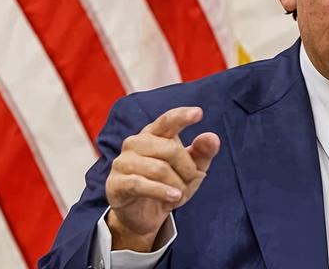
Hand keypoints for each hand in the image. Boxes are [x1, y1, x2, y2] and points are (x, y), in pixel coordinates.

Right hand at [104, 106, 219, 250]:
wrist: (142, 215)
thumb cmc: (168, 184)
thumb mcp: (191, 170)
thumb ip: (202, 153)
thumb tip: (212, 137)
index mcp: (154, 134)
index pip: (167, 121)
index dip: (182, 116)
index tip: (198, 113)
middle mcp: (135, 143)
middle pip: (170, 149)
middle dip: (187, 168)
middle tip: (192, 180)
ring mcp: (123, 162)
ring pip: (158, 169)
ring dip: (177, 184)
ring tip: (180, 193)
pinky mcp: (116, 183)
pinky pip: (141, 184)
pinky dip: (161, 191)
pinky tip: (174, 196)